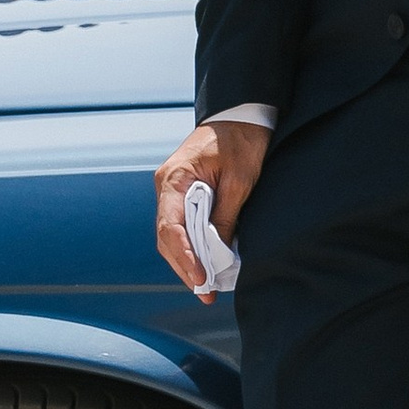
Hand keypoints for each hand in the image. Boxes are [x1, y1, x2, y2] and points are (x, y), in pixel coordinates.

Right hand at [153, 115, 268, 299]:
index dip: (184, 257)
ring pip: (173, 236)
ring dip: (188, 262)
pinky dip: (193, 248)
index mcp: (175, 179)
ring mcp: (173, 192)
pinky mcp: (184, 195)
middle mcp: (167, 187)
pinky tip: (206, 265)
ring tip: (206, 288)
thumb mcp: (239, 180)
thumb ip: (225, 216)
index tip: (200, 279)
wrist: (241, 115)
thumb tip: (218, 253)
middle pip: (168, 238)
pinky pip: (183, 227)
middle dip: (185, 267)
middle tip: (206, 294)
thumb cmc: (241, 141)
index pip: (170, 227)